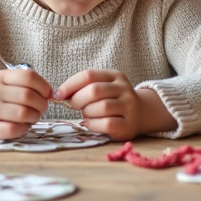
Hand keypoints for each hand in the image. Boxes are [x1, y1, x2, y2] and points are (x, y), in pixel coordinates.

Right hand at [0, 68, 52, 139]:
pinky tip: (22, 126)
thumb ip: (23, 83)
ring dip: (34, 117)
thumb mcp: (2, 80)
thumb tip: (51, 93)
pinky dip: (23, 129)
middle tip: (40, 108)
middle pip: (28, 97)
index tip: (47, 94)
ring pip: (23, 114)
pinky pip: (13, 130)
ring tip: (31, 117)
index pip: (28, 77)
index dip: (44, 86)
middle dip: (41, 104)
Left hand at [55, 69, 174, 140]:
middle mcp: (124, 89)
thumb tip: (59, 93)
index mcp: (116, 76)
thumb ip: (84, 86)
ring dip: (87, 113)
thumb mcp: (103, 87)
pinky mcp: (128, 125)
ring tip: (86, 114)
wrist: (141, 114)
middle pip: (94, 90)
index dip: (70, 85)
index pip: (89, 75)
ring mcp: (128, 107)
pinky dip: (93, 125)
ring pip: (101, 107)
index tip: (59, 94)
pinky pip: (107, 124)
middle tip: (74, 106)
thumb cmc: (114, 100)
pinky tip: (92, 124)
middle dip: (77, 100)